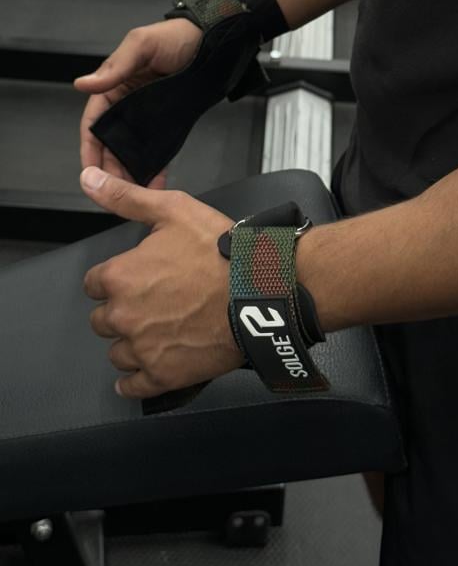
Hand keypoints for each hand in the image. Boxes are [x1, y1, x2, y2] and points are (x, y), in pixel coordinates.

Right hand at [75, 19, 201, 187]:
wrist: (215, 41)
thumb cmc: (178, 36)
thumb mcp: (142, 45)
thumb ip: (115, 68)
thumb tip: (84, 83)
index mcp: (114, 83)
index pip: (94, 122)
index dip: (90, 147)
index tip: (90, 171)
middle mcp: (128, 102)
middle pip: (111, 142)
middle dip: (110, 167)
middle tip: (114, 190)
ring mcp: (148, 114)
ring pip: (132, 149)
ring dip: (130, 171)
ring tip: (133, 193)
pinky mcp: (168, 121)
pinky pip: (157, 148)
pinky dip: (154, 166)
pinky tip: (154, 183)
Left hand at [81, 166, 242, 398]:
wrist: (261, 290)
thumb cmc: (221, 251)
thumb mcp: (173, 210)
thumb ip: (125, 197)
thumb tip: (89, 179)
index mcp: (119, 276)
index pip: (95, 284)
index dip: (115, 279)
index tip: (136, 279)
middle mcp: (123, 316)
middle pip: (103, 320)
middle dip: (122, 312)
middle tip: (153, 304)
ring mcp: (142, 349)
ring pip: (118, 352)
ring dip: (132, 344)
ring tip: (159, 332)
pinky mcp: (163, 375)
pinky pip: (133, 386)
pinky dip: (135, 381)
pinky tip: (145, 371)